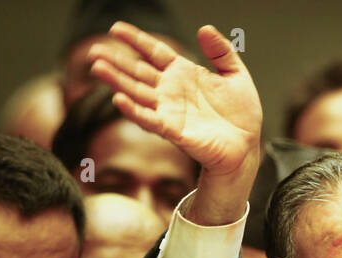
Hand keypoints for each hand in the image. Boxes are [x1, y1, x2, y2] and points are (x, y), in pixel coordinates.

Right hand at [89, 22, 261, 224]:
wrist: (248, 146)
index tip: (115, 28)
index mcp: (183, 73)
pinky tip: (118, 99)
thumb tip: (204, 28)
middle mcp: (171, 91)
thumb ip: (221, 51)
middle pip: (138, 72)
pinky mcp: (174, 131)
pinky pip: (149, 119)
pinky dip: (134, 110)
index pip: (154, 52)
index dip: (136, 40)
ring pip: (137, 93)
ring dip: (116, 82)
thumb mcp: (236, 75)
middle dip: (116, 62)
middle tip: (94, 52)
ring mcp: (170, 111)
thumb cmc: (242, 114)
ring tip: (97, 69)